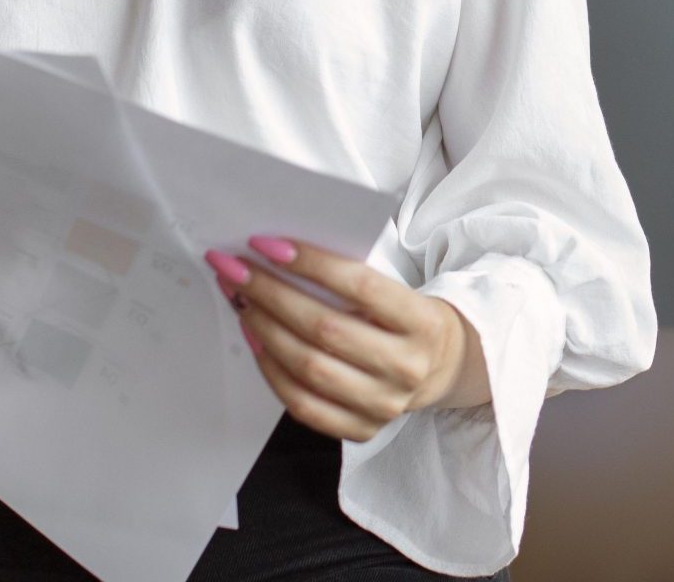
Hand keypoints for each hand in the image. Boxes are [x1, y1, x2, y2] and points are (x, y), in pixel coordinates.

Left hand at [207, 237, 487, 441]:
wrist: (438, 366)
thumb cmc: (404, 318)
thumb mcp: (398, 289)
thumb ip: (351, 278)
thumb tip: (277, 257)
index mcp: (423, 322)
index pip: (360, 286)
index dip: (310, 263)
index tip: (266, 244)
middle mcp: (406, 367)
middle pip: (324, 329)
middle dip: (270, 294)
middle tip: (236, 270)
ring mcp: (384, 404)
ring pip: (307, 367)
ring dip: (263, 329)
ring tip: (240, 301)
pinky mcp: (361, 429)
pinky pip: (302, 404)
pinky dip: (271, 370)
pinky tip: (255, 341)